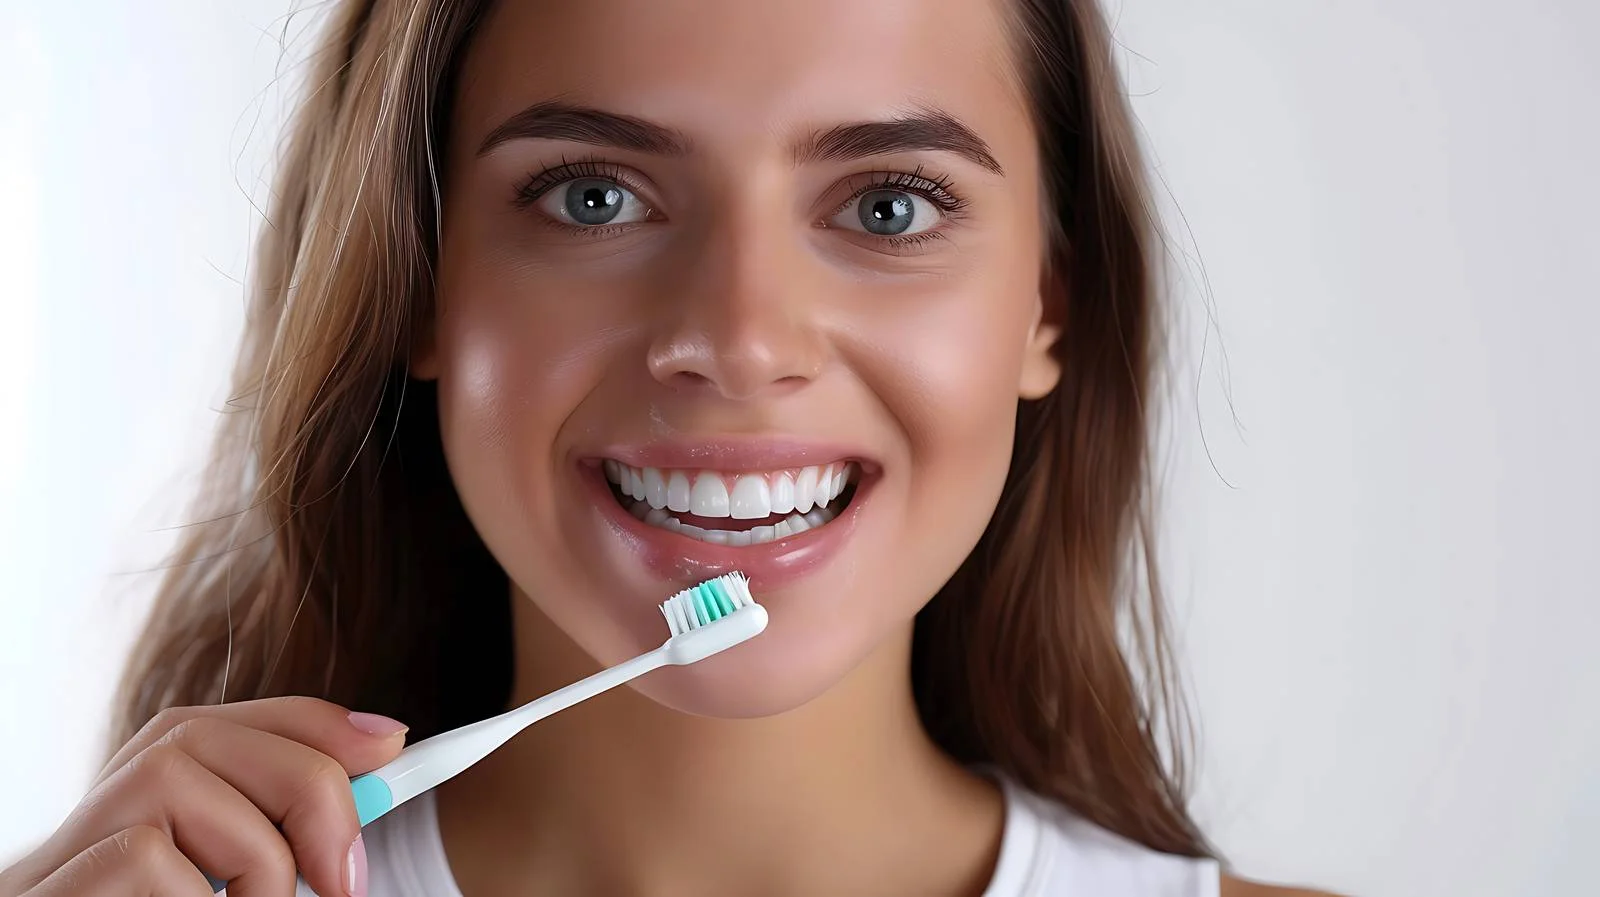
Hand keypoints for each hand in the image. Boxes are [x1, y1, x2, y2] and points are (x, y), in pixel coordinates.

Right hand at [0, 697, 407, 895]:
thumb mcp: (243, 879)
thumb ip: (288, 821)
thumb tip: (382, 745)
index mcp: (153, 800)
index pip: (238, 723)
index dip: (325, 724)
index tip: (398, 746)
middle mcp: (101, 804)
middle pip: (207, 733)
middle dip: (308, 791)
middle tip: (347, 882)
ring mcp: (64, 848)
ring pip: (178, 782)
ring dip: (257, 862)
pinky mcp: (48, 887)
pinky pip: (148, 859)